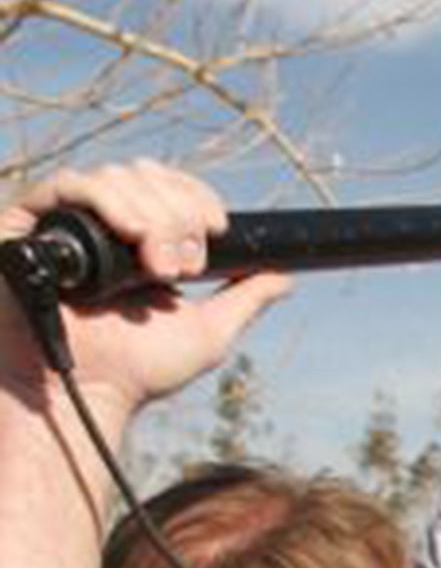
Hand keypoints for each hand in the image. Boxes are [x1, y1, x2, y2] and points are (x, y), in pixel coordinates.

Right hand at [1, 159, 289, 419]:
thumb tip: (285, 274)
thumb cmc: (140, 370)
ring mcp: (66, 222)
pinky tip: (130, 237)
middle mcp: (103, 225)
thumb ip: (245, 298)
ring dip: (150, 217)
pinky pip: (69, 184)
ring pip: (115, 176)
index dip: (196, 196)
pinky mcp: (28, 224)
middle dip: (178, 214)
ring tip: (156, 268)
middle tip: (184, 267)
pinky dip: (108, 202)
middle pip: (147, 175)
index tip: (217, 228)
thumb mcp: (209, 330)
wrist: (89, 392)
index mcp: (142, 241)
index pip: (170, 187)